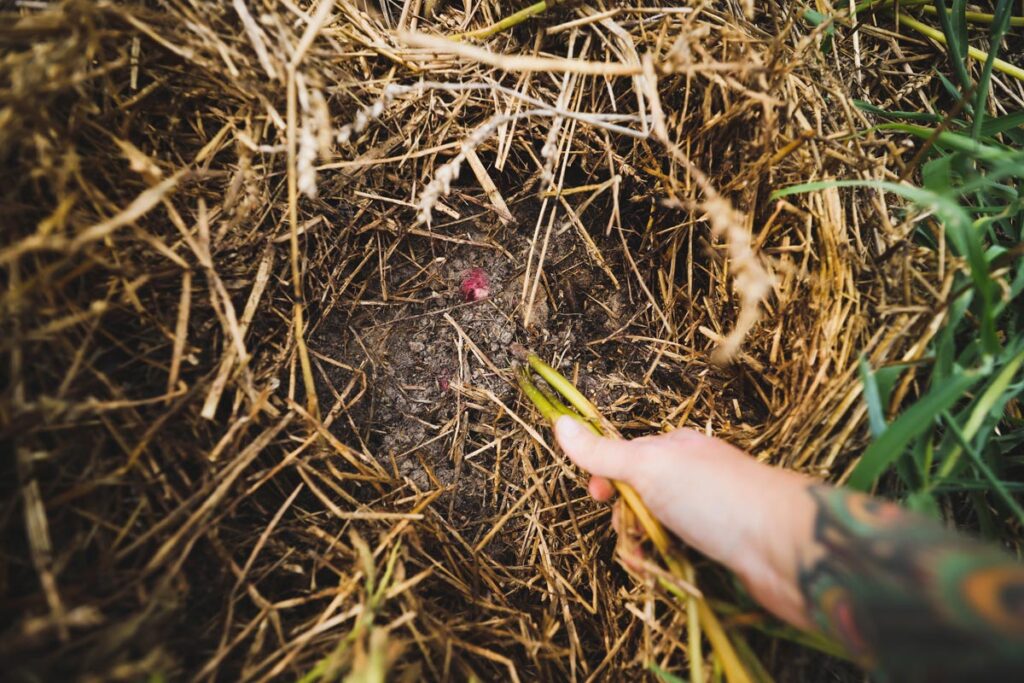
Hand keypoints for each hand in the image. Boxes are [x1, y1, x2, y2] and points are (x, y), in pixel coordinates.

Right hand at [553, 415, 816, 629]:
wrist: (784, 547)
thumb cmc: (717, 497)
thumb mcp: (648, 466)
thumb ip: (603, 452)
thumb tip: (560, 421)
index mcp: (677, 448)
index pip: (627, 456)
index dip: (607, 478)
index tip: (598, 496)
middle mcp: (693, 474)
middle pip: (638, 495)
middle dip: (624, 519)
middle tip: (628, 534)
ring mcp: (708, 511)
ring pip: (657, 527)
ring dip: (643, 546)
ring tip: (647, 561)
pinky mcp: (721, 546)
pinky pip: (679, 552)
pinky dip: (666, 563)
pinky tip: (666, 571)